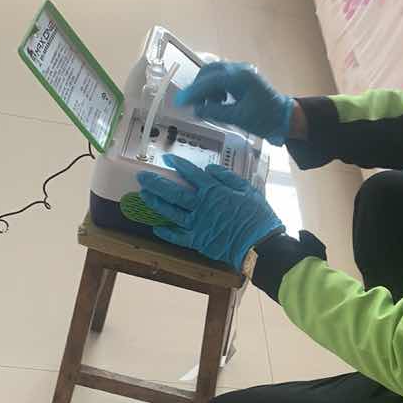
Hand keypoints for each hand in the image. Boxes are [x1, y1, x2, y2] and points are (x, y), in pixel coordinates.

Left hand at [137, 154, 283, 270]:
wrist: (259, 244)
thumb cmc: (257, 216)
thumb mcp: (247, 189)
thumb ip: (227, 177)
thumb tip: (209, 168)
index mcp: (213, 191)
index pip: (191, 174)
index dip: (178, 164)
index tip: (167, 159)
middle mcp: (200, 206)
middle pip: (173, 192)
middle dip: (156, 183)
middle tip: (142, 177)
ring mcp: (197, 224)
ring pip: (171, 212)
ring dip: (156, 203)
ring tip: (144, 196)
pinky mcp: (198, 241)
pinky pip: (178, 237)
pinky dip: (166, 233)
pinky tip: (156, 227)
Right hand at [174, 61, 292, 145]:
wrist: (285, 118)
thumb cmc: (266, 118)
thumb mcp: (239, 118)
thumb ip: (215, 112)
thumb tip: (196, 110)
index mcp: (241, 77)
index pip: (210, 80)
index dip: (193, 91)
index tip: (180, 101)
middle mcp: (240, 69)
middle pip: (210, 71)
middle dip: (199, 88)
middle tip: (194, 105)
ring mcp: (242, 72)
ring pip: (215, 74)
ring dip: (207, 89)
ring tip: (209, 106)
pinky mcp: (242, 78)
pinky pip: (222, 79)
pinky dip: (215, 89)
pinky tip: (219, 102)